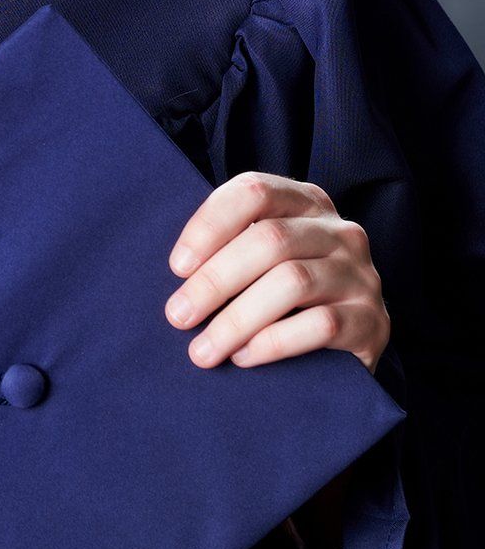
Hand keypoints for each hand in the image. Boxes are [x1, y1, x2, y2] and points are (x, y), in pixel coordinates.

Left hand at [164, 171, 389, 374]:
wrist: (349, 343)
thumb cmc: (287, 296)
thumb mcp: (262, 258)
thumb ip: (231, 247)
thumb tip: (178, 272)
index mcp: (307, 202)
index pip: (255, 191)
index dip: (210, 225)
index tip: (177, 267)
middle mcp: (340, 231)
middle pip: (269, 240)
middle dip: (214, 281)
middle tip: (178, 315)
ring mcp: (360, 275)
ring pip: (292, 282)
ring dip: (237, 319)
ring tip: (203, 349)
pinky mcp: (371, 321)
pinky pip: (320, 325)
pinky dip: (274, 342)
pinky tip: (244, 357)